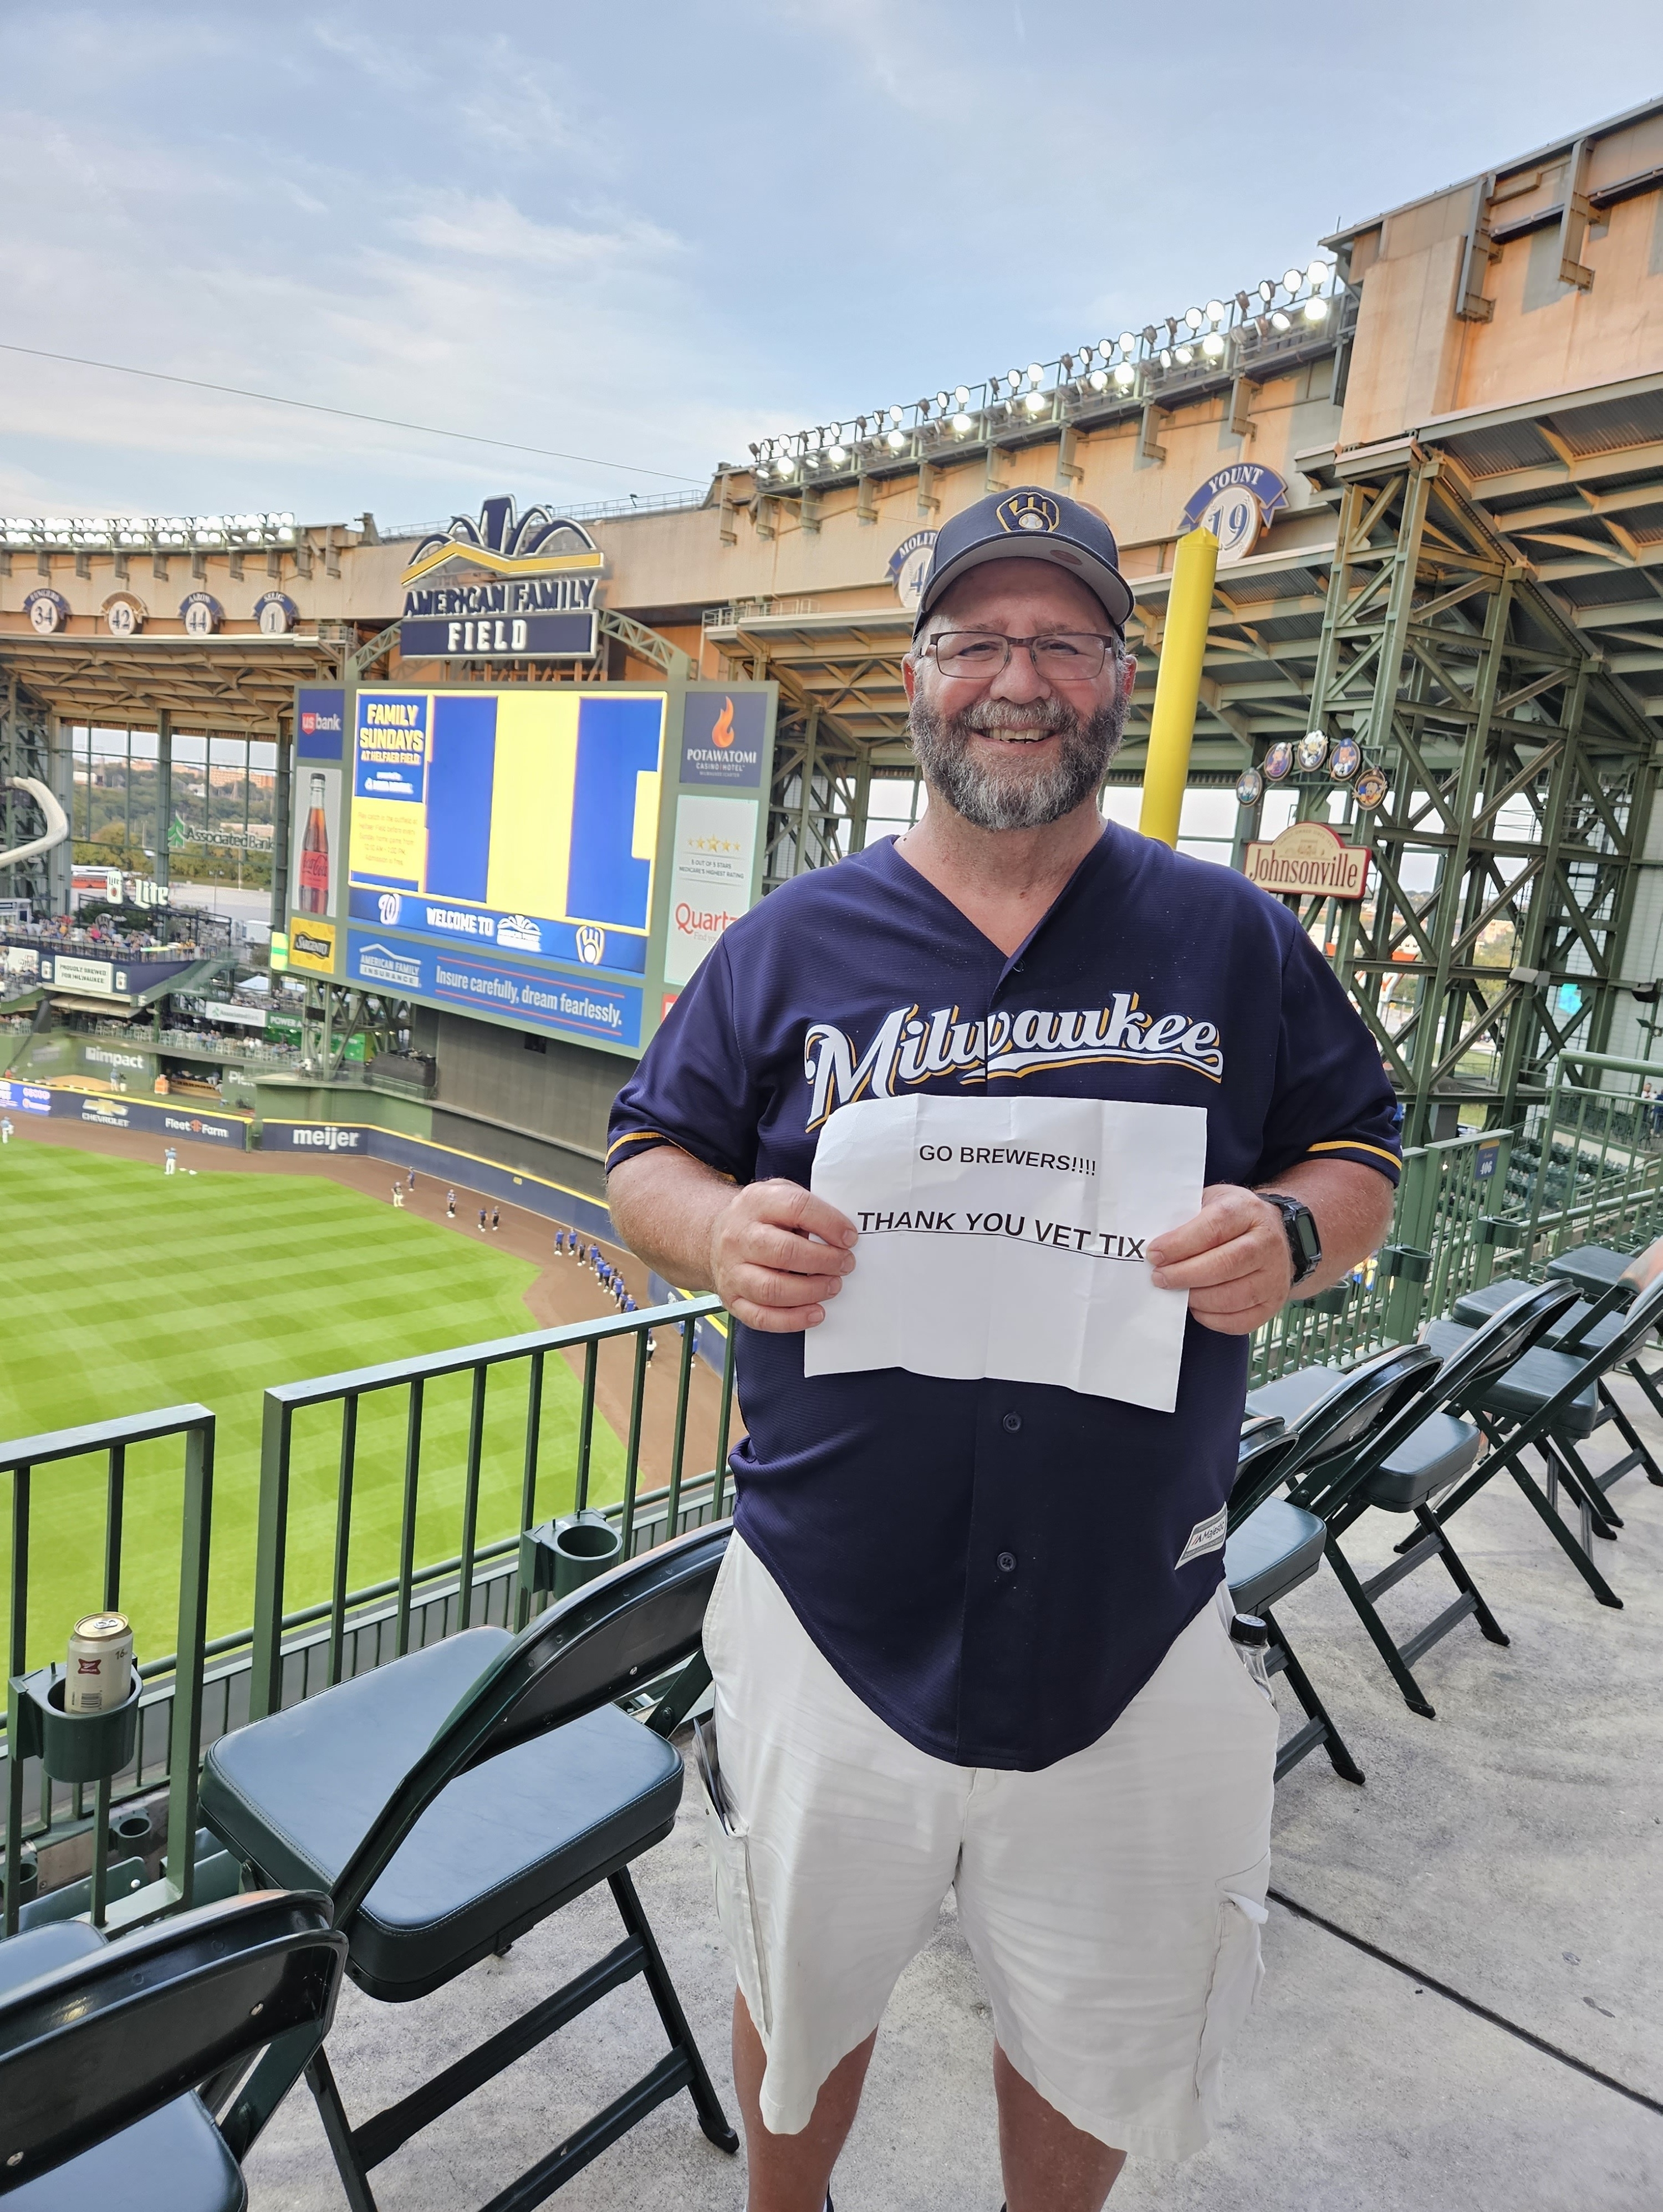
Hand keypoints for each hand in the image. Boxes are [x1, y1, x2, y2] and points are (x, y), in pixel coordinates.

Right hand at [709, 1179, 857, 1332]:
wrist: (714, 1235)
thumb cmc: (760, 1218)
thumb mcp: (780, 1195)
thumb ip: (808, 1208)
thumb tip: (842, 1235)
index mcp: (756, 1202)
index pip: (796, 1207)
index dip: (828, 1223)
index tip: (849, 1238)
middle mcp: (739, 1237)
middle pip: (784, 1252)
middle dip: (824, 1261)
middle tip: (845, 1264)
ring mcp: (732, 1270)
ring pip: (772, 1289)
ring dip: (811, 1291)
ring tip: (833, 1286)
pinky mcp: (732, 1298)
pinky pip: (761, 1317)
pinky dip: (793, 1320)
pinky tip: (815, 1312)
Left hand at [1147, 1184, 1293, 1335]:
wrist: (1272, 1232)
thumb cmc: (1233, 1219)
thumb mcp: (1211, 1202)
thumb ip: (1186, 1218)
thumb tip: (1155, 1246)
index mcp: (1248, 1211)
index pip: (1214, 1228)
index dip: (1180, 1244)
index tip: (1155, 1254)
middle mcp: (1267, 1243)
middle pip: (1225, 1265)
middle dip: (1185, 1275)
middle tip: (1159, 1278)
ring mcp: (1275, 1275)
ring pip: (1232, 1297)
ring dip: (1197, 1299)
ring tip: (1177, 1292)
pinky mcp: (1274, 1303)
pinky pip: (1240, 1321)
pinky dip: (1212, 1319)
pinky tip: (1198, 1307)